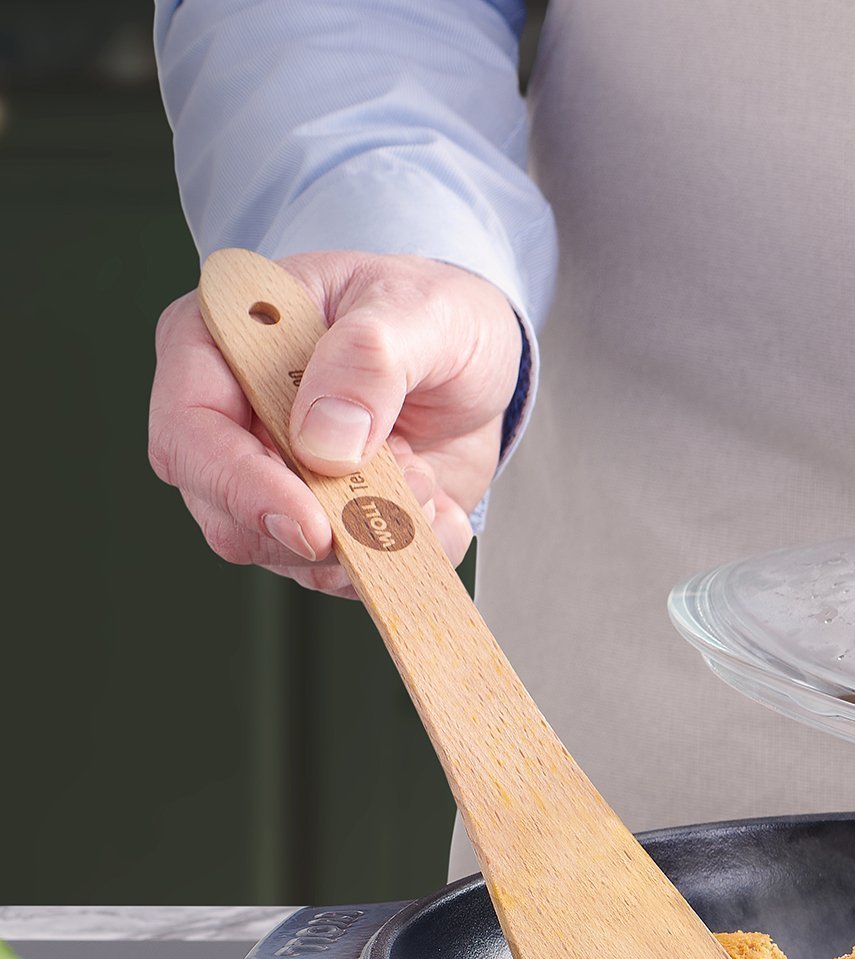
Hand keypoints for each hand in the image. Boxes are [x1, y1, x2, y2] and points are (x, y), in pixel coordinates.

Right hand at [147, 251, 523, 597]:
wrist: (483, 357)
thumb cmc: (430, 313)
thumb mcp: (416, 310)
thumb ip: (367, 361)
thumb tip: (323, 443)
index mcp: (221, 344)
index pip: (190, 431)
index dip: (241, 487)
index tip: (310, 524)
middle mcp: (232, 419)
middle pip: (225, 512)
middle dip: (319, 525)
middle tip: (407, 487)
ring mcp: (274, 477)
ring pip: (284, 553)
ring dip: (368, 538)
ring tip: (426, 477)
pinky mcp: (325, 519)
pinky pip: (349, 572)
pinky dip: (403, 555)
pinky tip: (438, 507)